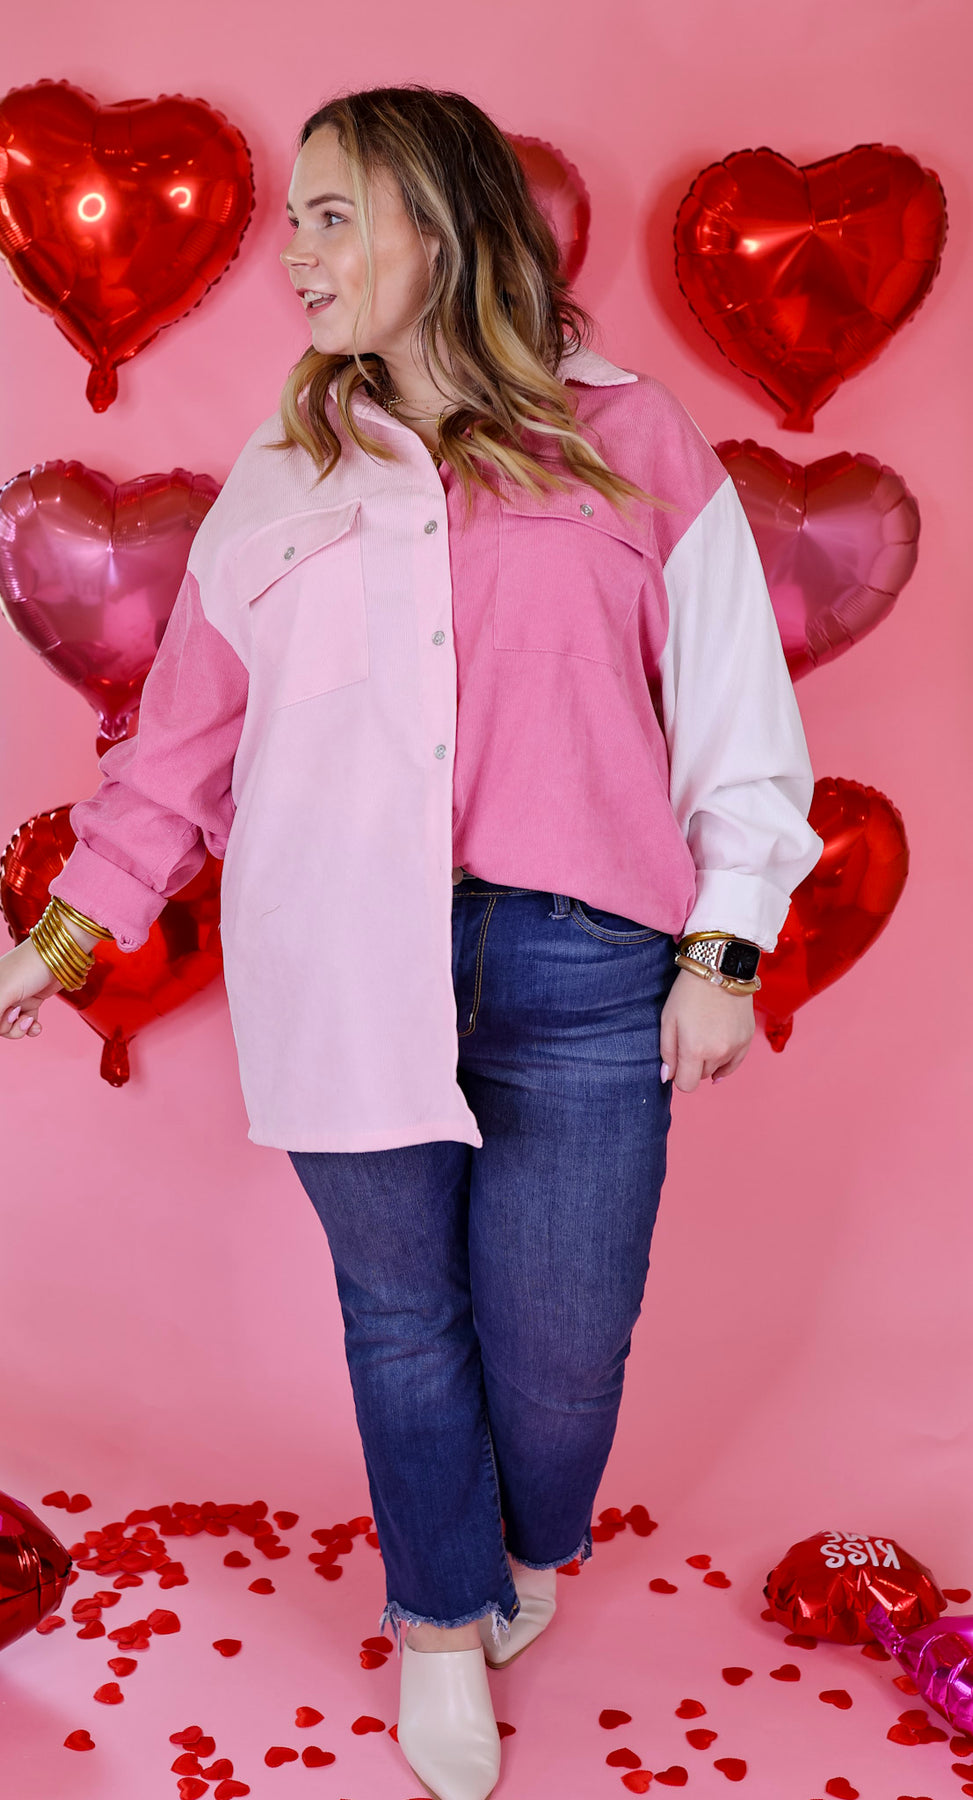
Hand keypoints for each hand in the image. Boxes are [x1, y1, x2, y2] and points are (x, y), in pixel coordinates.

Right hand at [0, 936, 70, 1039]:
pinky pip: (26, 1023)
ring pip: (11, 1026)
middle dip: (8, 1026)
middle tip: (18, 1013)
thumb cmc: (29, 966)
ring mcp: (15, 997)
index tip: (8, 1012)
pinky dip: (31, 1027)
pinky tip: (36, 1025)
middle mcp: (0, 992)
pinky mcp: (31, 1001)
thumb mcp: (4, 991)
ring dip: (20, 1028)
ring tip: (29, 1020)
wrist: (61, 955)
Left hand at [660, 967, 755, 1091]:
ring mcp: (735, 1047)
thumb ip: (667, 1052)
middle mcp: (717, 1053)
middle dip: (693, 1066)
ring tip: (704, 1036)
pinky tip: (718, 1055)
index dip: (678, 1077)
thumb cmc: (688, 992)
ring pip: (717, 1069)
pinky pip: (735, 1064)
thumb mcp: (668, 1019)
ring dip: (709, 1061)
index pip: (686, 1085)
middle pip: (702, 1077)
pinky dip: (725, 1063)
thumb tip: (668, 1077)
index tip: (677, 1064)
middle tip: (689, 1042)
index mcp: (694, 1050)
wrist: (719, 968)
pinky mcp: (747, 1039)